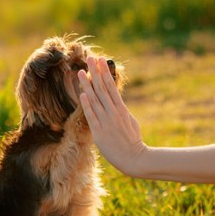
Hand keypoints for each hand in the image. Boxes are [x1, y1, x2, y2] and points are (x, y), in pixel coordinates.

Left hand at [77, 56, 146, 175]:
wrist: (134, 158)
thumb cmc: (132, 141)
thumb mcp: (130, 121)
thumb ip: (121, 110)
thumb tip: (116, 101)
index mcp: (121, 109)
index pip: (111, 86)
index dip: (105, 72)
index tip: (100, 60)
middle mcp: (113, 112)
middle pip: (102, 88)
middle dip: (96, 72)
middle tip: (90, 57)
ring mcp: (106, 121)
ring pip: (95, 100)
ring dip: (87, 85)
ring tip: (80, 72)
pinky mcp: (99, 132)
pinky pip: (92, 116)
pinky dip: (87, 105)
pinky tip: (82, 94)